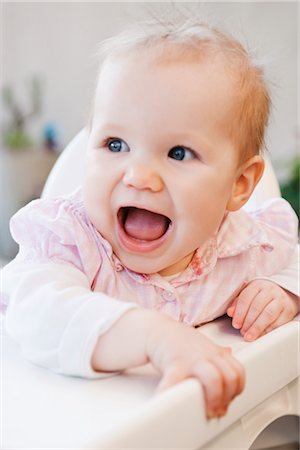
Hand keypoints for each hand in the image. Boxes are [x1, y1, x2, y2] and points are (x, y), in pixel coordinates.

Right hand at [92, 309, 244, 418]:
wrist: (156, 329)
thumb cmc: (179, 340)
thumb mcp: (203, 344)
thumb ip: (216, 352)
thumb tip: (229, 354)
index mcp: (216, 353)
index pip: (237, 373)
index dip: (235, 391)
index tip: (226, 401)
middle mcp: (207, 355)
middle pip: (229, 377)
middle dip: (224, 398)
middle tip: (214, 410)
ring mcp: (192, 359)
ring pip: (213, 379)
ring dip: (210, 400)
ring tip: (201, 409)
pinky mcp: (174, 364)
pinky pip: (177, 383)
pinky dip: (174, 396)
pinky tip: (172, 403)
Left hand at [227, 280, 298, 340]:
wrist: (283, 293)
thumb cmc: (262, 295)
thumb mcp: (249, 294)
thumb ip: (238, 302)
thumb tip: (230, 312)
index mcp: (257, 285)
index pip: (245, 298)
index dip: (239, 313)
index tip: (235, 324)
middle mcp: (269, 291)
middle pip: (256, 306)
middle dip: (247, 321)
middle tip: (242, 332)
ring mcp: (279, 300)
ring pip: (268, 314)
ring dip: (257, 327)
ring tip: (249, 336)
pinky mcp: (287, 310)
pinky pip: (278, 322)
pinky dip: (267, 330)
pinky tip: (260, 335)